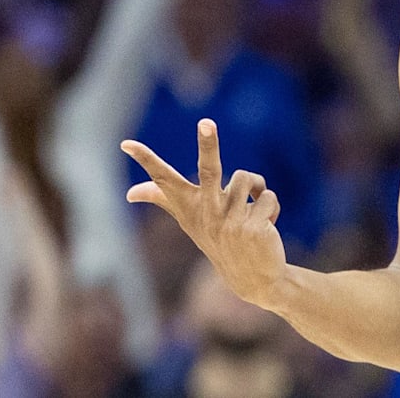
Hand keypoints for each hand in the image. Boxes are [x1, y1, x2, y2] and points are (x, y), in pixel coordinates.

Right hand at [122, 119, 286, 307]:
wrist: (254, 277)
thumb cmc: (218, 240)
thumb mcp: (190, 220)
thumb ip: (165, 200)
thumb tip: (130, 192)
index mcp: (190, 208)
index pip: (164, 181)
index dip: (146, 161)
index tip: (126, 144)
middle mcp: (207, 214)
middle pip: (208, 170)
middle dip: (207, 145)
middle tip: (206, 122)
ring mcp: (229, 222)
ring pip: (247, 179)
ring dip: (256, 189)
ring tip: (253, 211)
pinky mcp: (252, 227)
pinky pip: (268, 196)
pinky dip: (273, 207)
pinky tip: (267, 227)